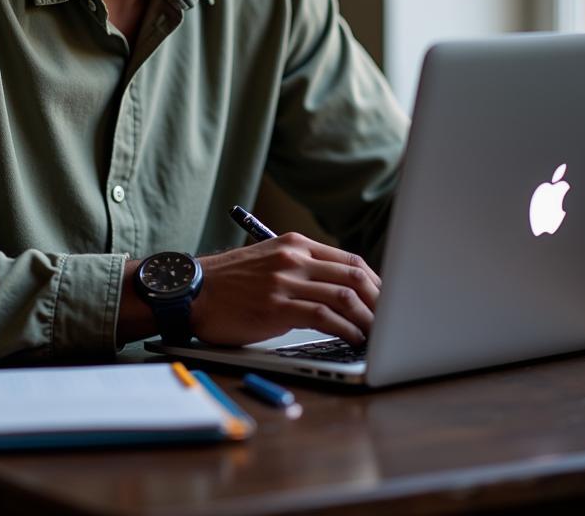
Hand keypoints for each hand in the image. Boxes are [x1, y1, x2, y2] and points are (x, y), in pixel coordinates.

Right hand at [190, 232, 380, 346]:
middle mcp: (294, 258)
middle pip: (354, 276)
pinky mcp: (277, 307)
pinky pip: (324, 317)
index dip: (376, 284)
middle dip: (381, 302)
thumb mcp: (269, 261)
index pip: (350, 260)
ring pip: (344, 296)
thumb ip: (302, 268)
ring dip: (369, 319)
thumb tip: (340, 290)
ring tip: (378, 336)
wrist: (193, 291)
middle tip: (392, 322)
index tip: (387, 303)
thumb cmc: (230, 283)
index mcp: (295, 244)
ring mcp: (285, 281)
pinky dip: (346, 330)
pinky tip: (352, 340)